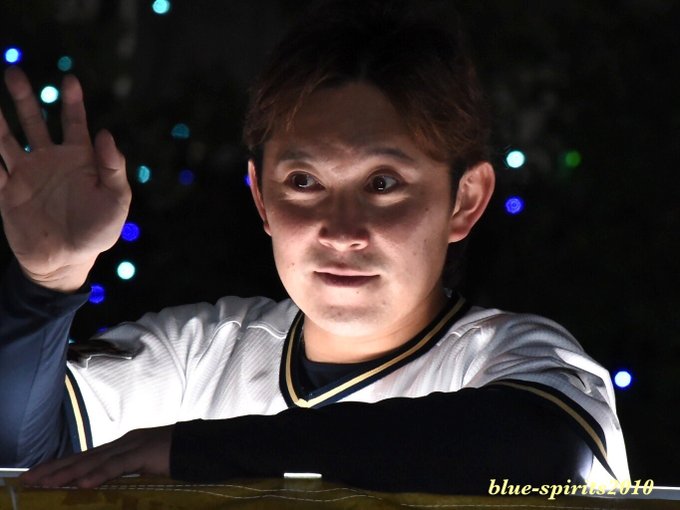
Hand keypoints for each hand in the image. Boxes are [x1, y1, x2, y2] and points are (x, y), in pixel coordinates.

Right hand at [0, 67, 130, 291]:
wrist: (66, 261)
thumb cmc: (97, 232)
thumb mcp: (116, 200)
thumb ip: (113, 168)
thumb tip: (106, 133)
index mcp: (79, 160)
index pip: (74, 123)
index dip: (73, 102)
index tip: (70, 78)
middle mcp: (50, 161)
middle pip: (34, 121)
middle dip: (25, 98)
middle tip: (14, 72)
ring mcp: (26, 174)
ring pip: (7, 138)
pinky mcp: (7, 192)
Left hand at [19, 425, 172, 487]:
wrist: (203, 444)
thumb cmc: (178, 456)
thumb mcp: (147, 465)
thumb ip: (128, 471)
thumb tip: (108, 486)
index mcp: (122, 445)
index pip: (85, 456)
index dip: (60, 465)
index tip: (36, 475)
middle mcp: (122, 442)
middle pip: (82, 457)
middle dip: (53, 469)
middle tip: (27, 480)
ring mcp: (132, 445)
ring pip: (93, 461)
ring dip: (68, 474)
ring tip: (46, 484)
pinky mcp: (144, 453)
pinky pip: (117, 466)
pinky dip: (99, 475)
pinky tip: (83, 484)